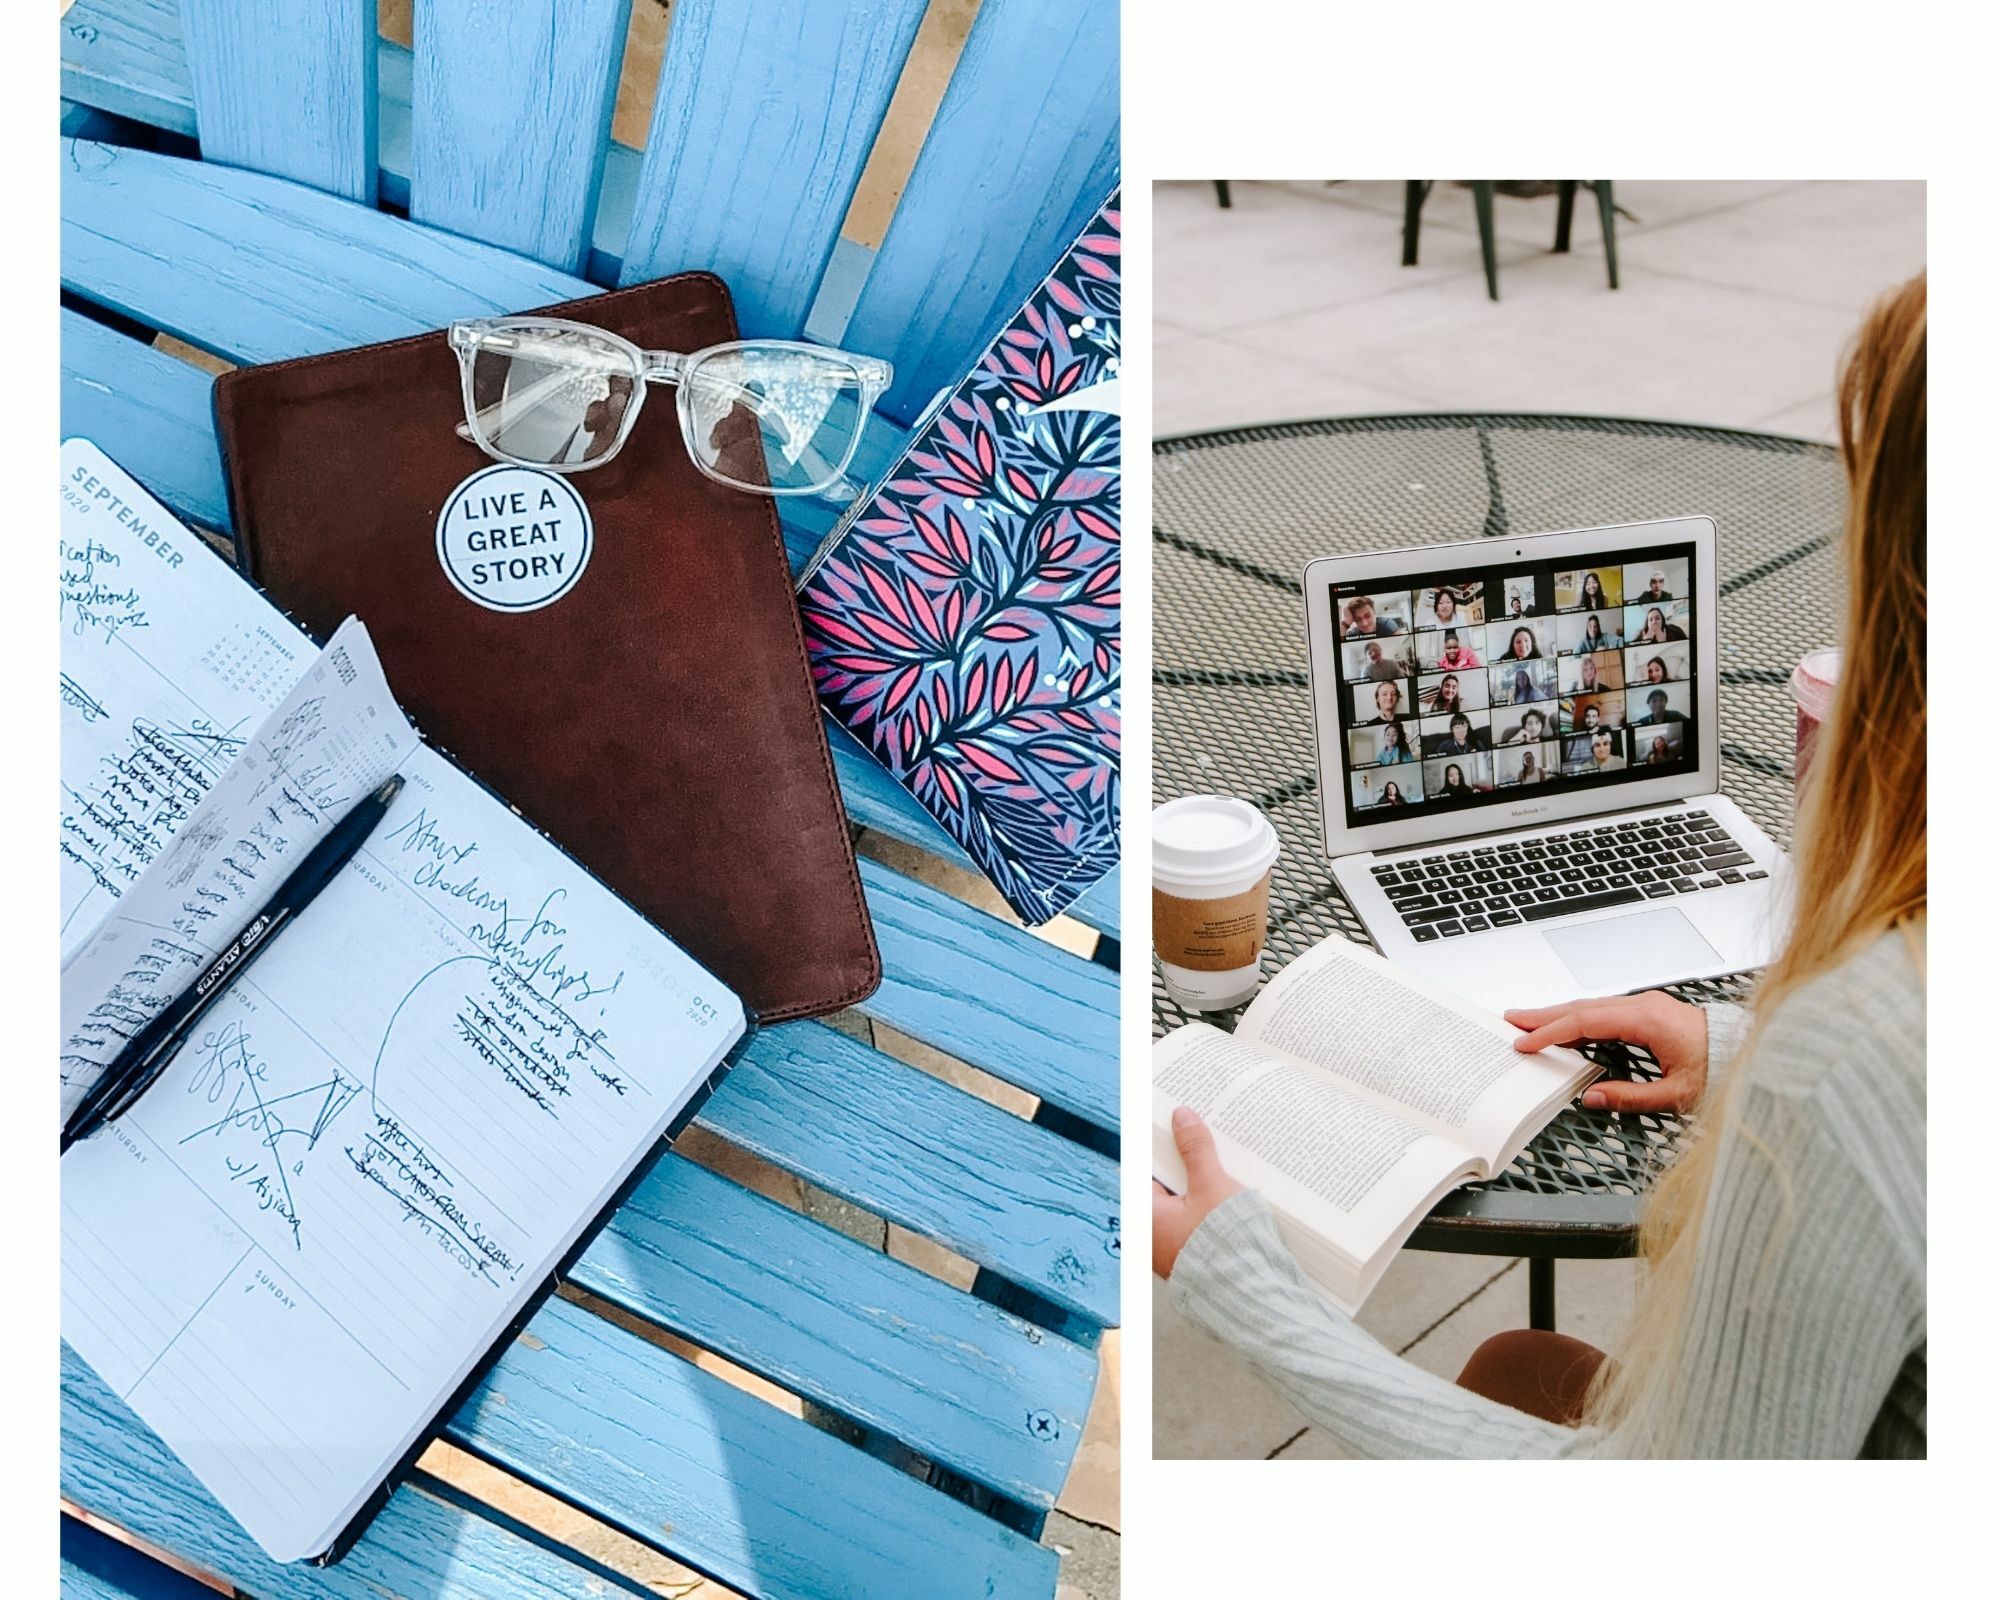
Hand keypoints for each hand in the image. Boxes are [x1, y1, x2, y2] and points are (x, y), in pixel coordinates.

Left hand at [1152, 1107, 1244, 1278]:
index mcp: (1144, 1214)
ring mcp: (1170, 1247)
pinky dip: (1204, 1203)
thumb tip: (1182, 1117)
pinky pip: (1192, 1219)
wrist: (1250, 1294)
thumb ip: (1196, 1150)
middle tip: (1197, 1133)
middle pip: (1162, 1183)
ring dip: (1195, 1181)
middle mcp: (1151, 1234)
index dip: (1158, 1142)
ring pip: (1179, 1201)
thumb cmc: (1225, 1246)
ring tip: (1217, 1157)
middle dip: (1181, 1160)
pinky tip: (1225, 1190)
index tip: (1169, 1121)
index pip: (1143, 1166)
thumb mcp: (1212, 1186)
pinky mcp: (1191, 1256)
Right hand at [1504, 990, 1710, 1113]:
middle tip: (1512, 1019)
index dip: (1551, 1032)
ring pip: (1592, 1006)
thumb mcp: (1678, 1094)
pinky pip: (1605, 1010)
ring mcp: (1647, 1005)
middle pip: (1582, 1006)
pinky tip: (1568, 1026)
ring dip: (1559, 1013)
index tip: (1525, 1042)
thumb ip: (1631, 1097)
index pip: (1585, 1021)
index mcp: (1648, 1020)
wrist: (1753, 1053)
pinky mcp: (1651, 1011)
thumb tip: (1591, 1098)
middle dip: (1544, 1014)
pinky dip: (1580, 1017)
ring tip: (1530, 1020)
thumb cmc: (1724, 1069)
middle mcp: (1645, 1005)